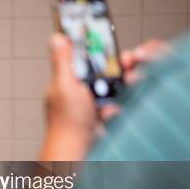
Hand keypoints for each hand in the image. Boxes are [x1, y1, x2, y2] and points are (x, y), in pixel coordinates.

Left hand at [41, 33, 168, 160]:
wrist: (75, 151)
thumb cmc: (66, 122)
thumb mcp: (64, 86)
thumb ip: (62, 62)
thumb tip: (56, 37)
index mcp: (68, 78)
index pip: (86, 55)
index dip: (102, 47)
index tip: (116, 41)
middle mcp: (80, 88)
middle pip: (105, 68)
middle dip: (121, 65)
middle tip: (134, 60)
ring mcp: (92, 102)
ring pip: (114, 85)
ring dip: (125, 83)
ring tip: (132, 82)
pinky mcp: (102, 114)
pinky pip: (117, 103)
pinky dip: (118, 105)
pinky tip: (112, 111)